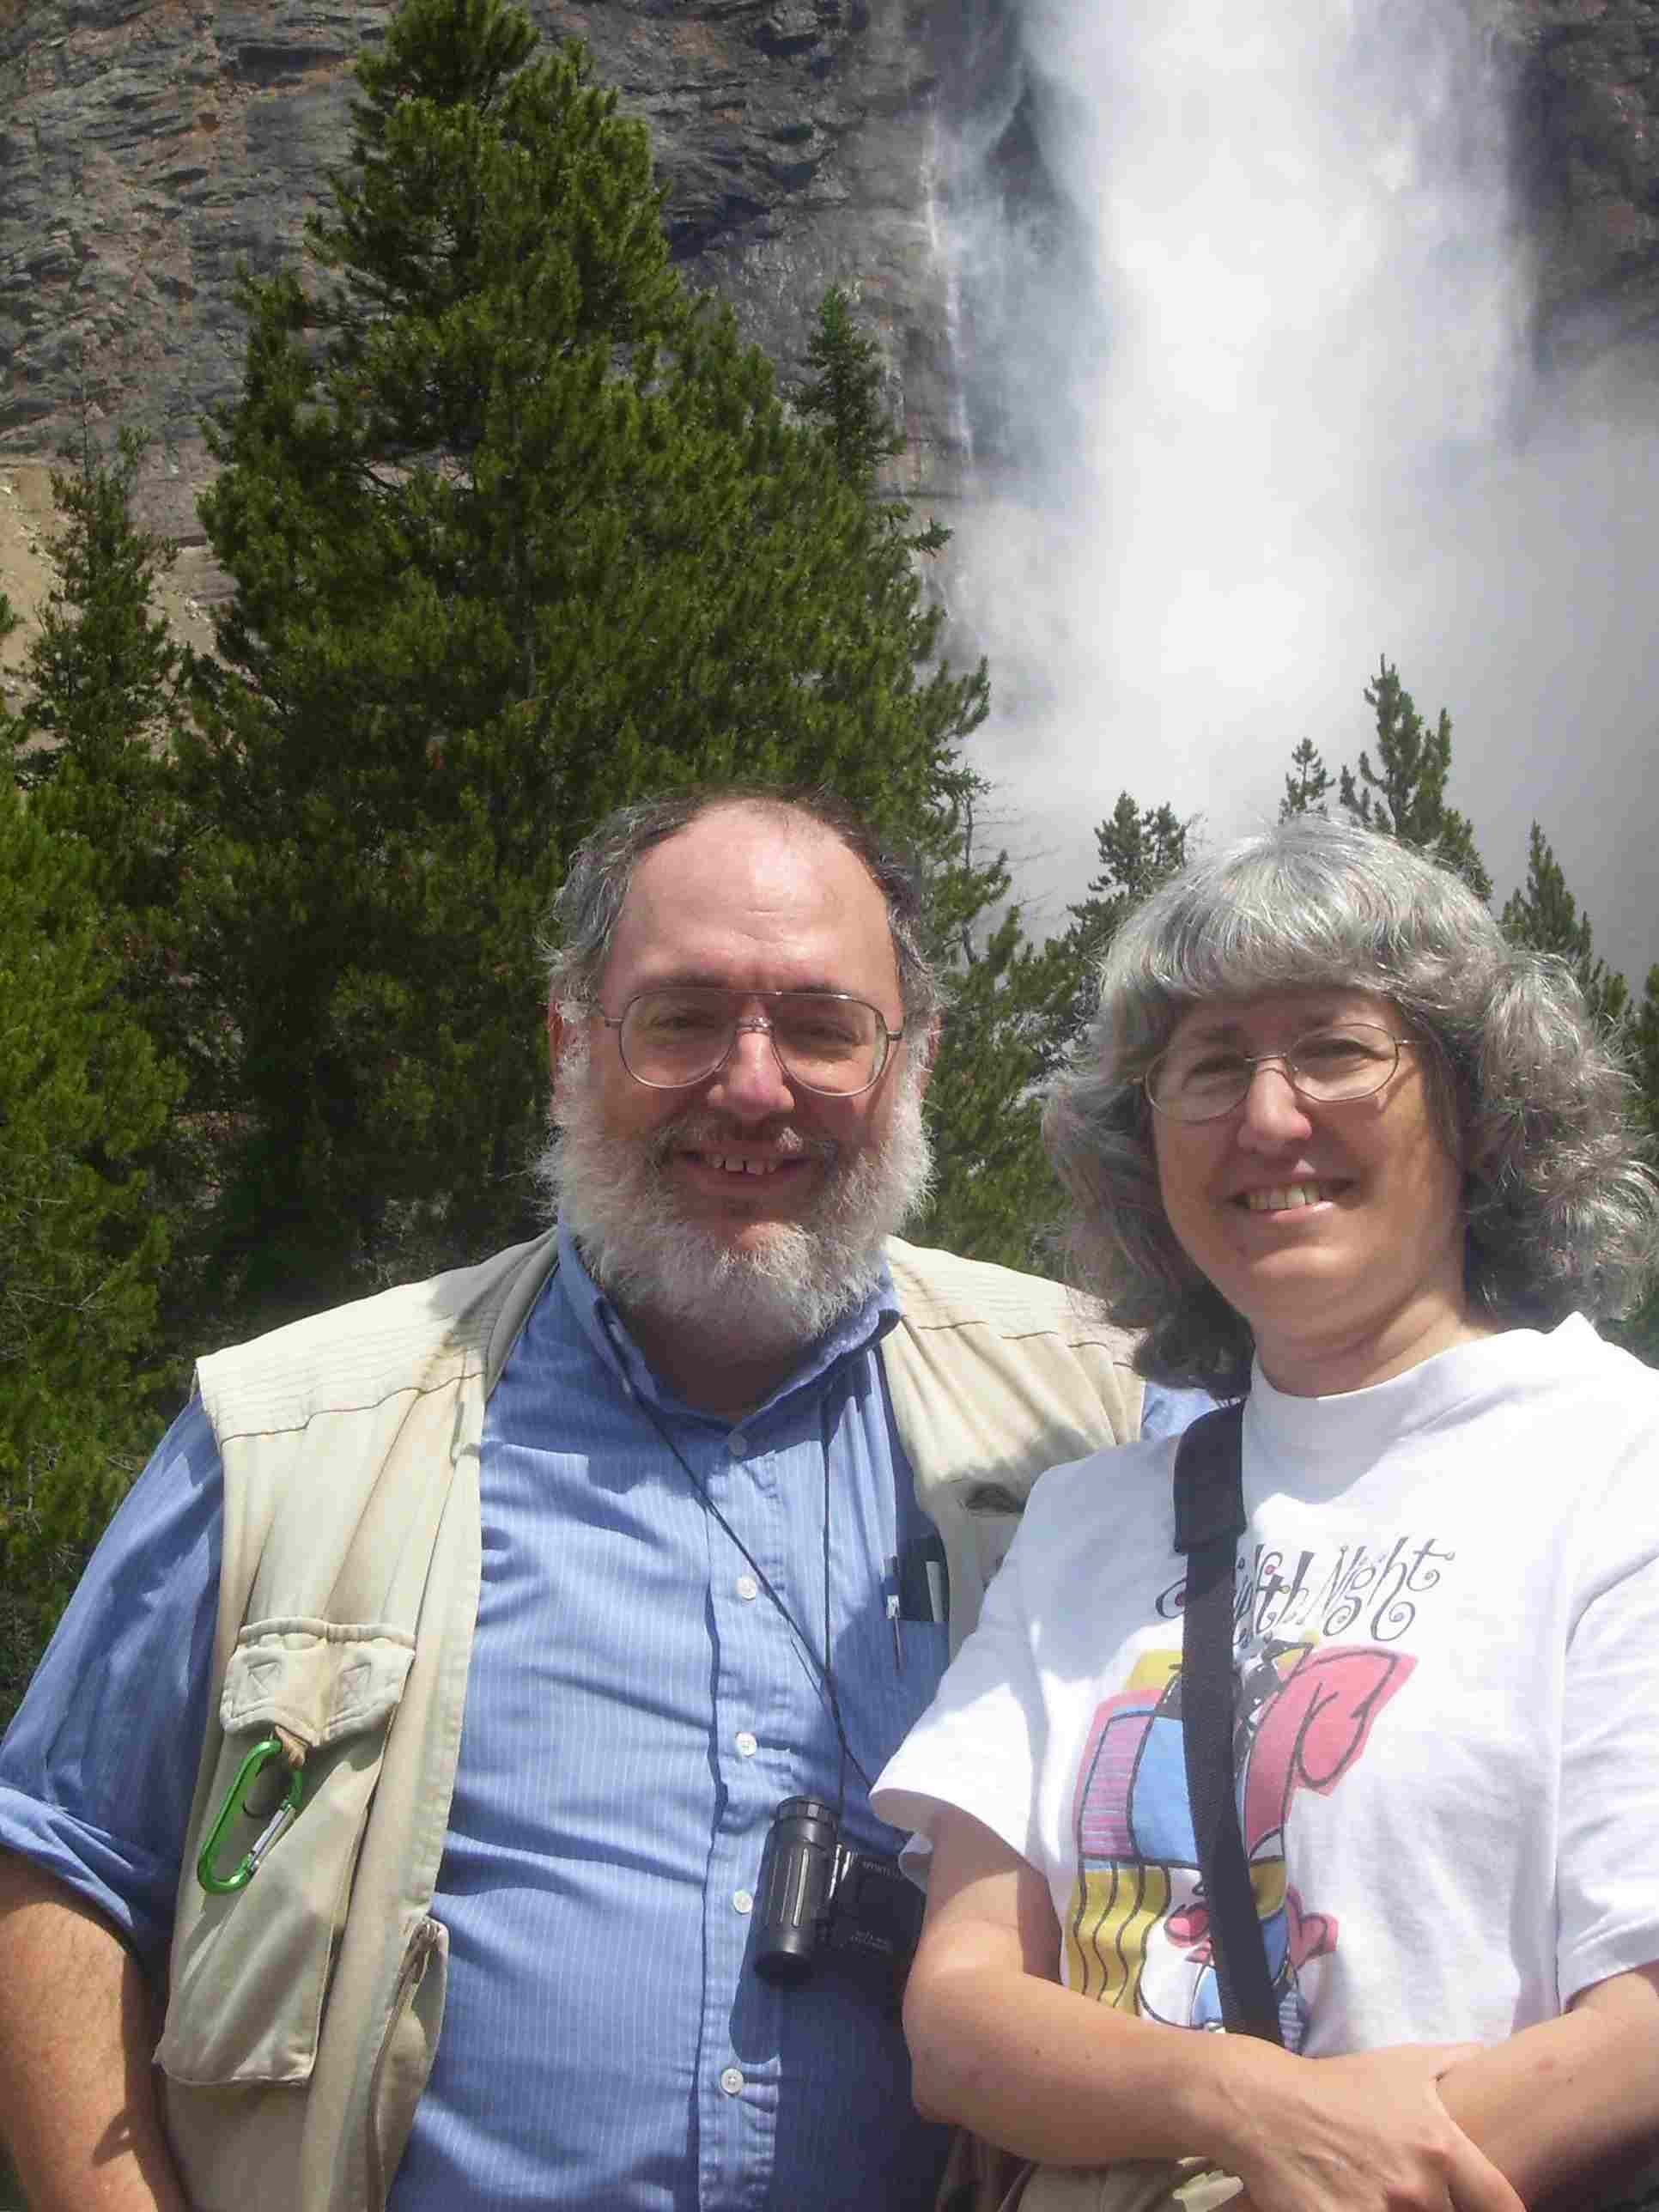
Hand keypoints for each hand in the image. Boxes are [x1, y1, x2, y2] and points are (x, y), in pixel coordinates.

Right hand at [1219, 2043, 1523, 2211]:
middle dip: (1441, 2208)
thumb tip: (1487, 2053)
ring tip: (1384, 2198)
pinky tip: (1356, 2206)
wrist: (1265, 2108)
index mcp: (1440, 2147)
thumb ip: (1452, 2060)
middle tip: (1418, 2194)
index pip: (1503, 2204)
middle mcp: (1417, 2189)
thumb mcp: (1401, 2064)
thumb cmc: (1338, 2086)